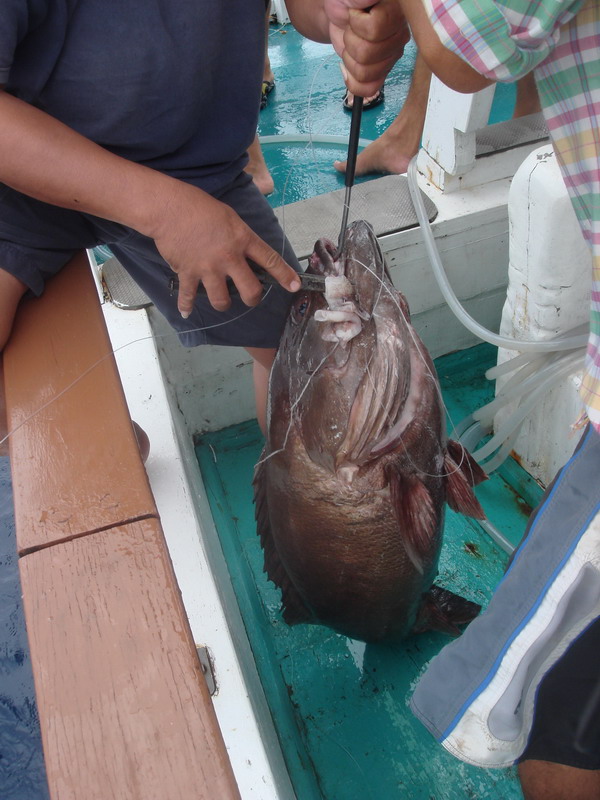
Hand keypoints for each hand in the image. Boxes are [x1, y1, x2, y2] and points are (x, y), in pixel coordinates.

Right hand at [150, 181, 300, 316]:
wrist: (169, 208)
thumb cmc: (199, 206)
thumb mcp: (230, 217)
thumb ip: (241, 237)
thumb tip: (247, 253)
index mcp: (243, 239)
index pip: (270, 260)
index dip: (285, 275)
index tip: (295, 286)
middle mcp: (229, 257)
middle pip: (250, 290)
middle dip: (253, 299)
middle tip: (250, 298)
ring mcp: (208, 268)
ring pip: (222, 300)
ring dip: (223, 303)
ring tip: (221, 299)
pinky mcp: (188, 273)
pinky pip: (188, 297)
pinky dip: (186, 306)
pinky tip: (186, 312)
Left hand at [325, 0, 409, 97]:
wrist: (339, 11)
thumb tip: (376, 4)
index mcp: (397, 12)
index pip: (375, 29)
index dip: (357, 24)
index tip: (356, 13)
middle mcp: (400, 34)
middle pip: (366, 54)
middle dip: (350, 41)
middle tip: (353, 28)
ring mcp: (393, 55)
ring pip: (365, 73)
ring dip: (349, 57)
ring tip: (354, 41)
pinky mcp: (383, 72)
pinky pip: (368, 88)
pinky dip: (352, 81)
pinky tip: (350, 64)